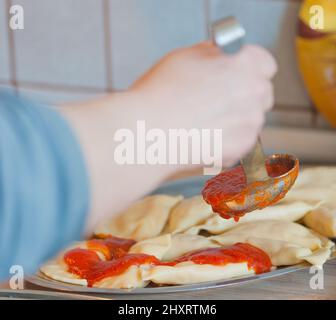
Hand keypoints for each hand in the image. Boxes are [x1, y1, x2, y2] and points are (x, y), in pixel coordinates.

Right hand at [131, 41, 276, 165]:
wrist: (147, 136)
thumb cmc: (160, 96)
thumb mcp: (185, 57)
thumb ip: (213, 54)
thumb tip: (222, 57)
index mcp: (245, 66)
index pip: (264, 64)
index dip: (249, 67)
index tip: (237, 73)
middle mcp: (254, 95)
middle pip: (260, 93)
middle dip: (244, 93)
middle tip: (218, 98)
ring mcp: (249, 126)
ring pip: (250, 119)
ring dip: (235, 118)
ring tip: (205, 121)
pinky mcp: (240, 151)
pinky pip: (240, 141)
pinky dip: (227, 140)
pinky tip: (204, 137)